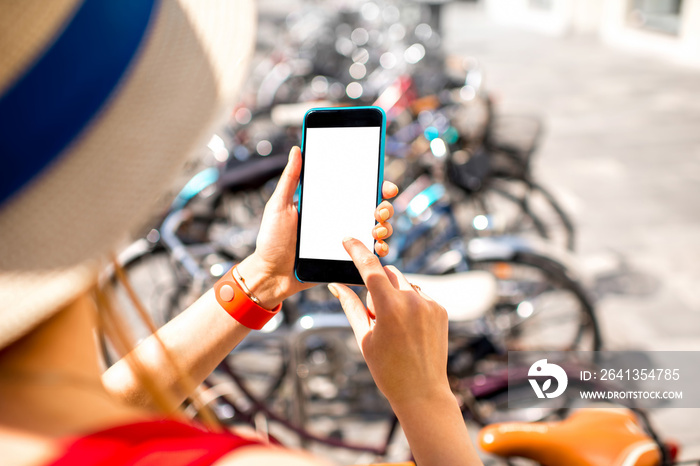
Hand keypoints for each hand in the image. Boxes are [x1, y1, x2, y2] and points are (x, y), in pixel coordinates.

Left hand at [237, 146, 398, 308]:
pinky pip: (368, 255)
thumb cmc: (272, 240)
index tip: (383, 184)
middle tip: (379, 210)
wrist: (271, 275)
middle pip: (372, 209)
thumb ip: (290, 179)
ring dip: (385, 227)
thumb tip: (296, 149)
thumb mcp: (279, 206)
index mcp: (326, 205)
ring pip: (376, 230)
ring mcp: (345, 241)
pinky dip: (380, 251)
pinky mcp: (346, 260)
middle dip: (384, 206)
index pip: (356, 190)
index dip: (374, 184)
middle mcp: (339, 221)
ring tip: (376, 230)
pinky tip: (378, 248)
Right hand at [328, 238, 450, 407]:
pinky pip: (419, 295)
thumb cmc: (388, 369)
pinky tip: (409, 329)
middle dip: (378, 285)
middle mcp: (412, 300)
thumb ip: (350, 306)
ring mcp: (429, 304)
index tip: (348, 239)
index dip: (357, 250)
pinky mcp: (441, 310)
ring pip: (405, 284)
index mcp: (389, 307)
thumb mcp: (364, 337)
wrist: (423, 392)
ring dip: (395, 295)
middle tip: (376, 316)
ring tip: (395, 328)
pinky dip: (410, 304)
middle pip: (389, 274)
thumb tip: (336, 285)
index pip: (370, 268)